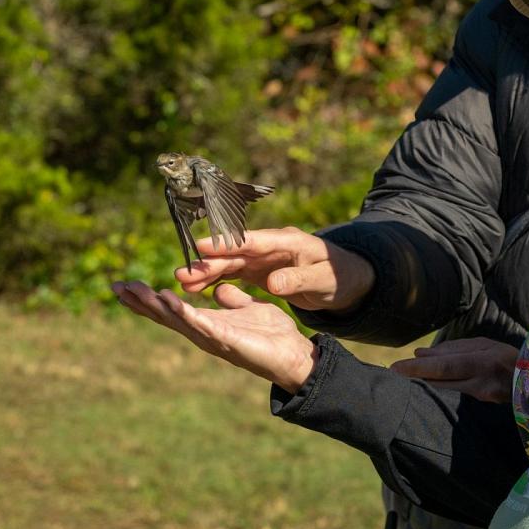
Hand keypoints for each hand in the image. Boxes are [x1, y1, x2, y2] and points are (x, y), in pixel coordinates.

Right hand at [112, 280, 319, 393]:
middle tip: (116, 287)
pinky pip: (200, 323)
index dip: (147, 299)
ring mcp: (211, 338)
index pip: (170, 309)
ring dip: (154, 305)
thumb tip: (219, 289)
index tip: (125, 285)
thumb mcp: (249, 308)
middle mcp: (203, 333)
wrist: (294, 355)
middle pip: (163, 316)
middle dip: (140, 302)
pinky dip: (183, 311)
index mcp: (206, 323)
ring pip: (175, 319)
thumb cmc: (272, 335)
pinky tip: (169, 299)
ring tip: (135, 290)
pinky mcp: (226, 340)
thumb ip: (233, 300)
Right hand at [174, 227, 375, 312]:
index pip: (251, 241)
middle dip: (207, 263)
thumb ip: (298, 280)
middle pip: (233, 253)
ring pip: (229, 262)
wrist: (347, 278)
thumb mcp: (323, 280)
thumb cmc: (340, 277)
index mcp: (286, 241)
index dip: (225, 245)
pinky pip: (233, 272)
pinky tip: (197, 287)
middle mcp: (270, 246)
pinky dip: (216, 279)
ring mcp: (263, 257)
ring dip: (206, 272)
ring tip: (181, 282)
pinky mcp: (260, 269)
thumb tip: (274, 284)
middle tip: (181, 273)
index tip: (200, 248)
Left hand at [389, 338, 518, 402]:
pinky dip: (438, 386)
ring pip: (445, 388)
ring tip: (403, 376)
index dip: (419, 368)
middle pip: (441, 379)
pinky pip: (454, 392)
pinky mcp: (481, 402)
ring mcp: (482, 395)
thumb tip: (421, 354)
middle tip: (392, 372)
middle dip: (415, 375)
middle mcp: (481, 381)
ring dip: (424, 381)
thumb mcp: (483, 345)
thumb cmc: (508, 356)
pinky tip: (426, 382)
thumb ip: (453, 349)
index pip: (444, 366)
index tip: (397, 367)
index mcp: (483, 361)